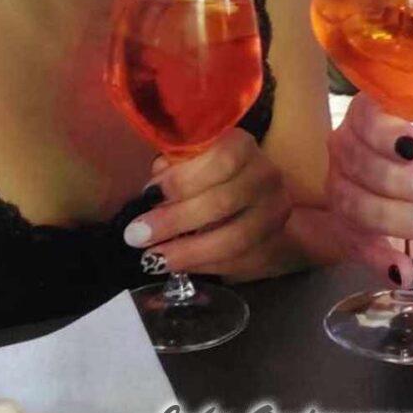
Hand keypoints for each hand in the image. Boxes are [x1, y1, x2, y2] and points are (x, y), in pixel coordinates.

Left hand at [122, 128, 291, 278]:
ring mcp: (275, 212)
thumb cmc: (212, 174)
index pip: (221, 160)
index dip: (183, 179)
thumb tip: (152, 193)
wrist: (260, 198)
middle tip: (137, 236)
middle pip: (223, 202)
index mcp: (242, 146)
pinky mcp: (275, 243)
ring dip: (188, 252)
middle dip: (175, 221)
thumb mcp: (192, 160)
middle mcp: (265, 176)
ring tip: (154, 259)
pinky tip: (178, 266)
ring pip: (234, 239)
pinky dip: (203, 266)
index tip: (149, 195)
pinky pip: (239, 262)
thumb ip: (173, 169)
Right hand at [327, 93, 412, 285]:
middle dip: (396, 181)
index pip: (365, 116)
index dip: (384, 133)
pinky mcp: (348, 229)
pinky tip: (404, 270)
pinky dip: (379, 259)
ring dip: (393, 218)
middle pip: (354, 162)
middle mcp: (350, 147)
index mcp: (376, 116)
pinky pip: (353, 244)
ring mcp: (344, 188)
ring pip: (350, 204)